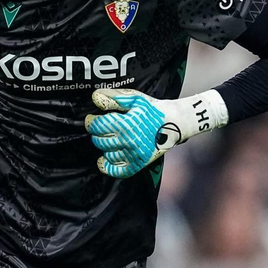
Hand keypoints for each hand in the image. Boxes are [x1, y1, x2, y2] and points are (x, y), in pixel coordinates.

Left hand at [85, 88, 226, 178]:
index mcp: (126, 125)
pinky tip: (104, 160)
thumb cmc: (154, 110)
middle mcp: (128, 141)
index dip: (92, 122)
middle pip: (99, 141)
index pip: (97, 126)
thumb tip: (95, 97)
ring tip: (111, 140)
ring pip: (107, 155)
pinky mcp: (139, 163)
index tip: (93, 119)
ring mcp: (134, 154)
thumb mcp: (135, 99)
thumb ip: (114, 98)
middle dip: (98, 134)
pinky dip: (108, 167)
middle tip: (103, 129)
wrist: (176, 123)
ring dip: (105, 147)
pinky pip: (118, 171)